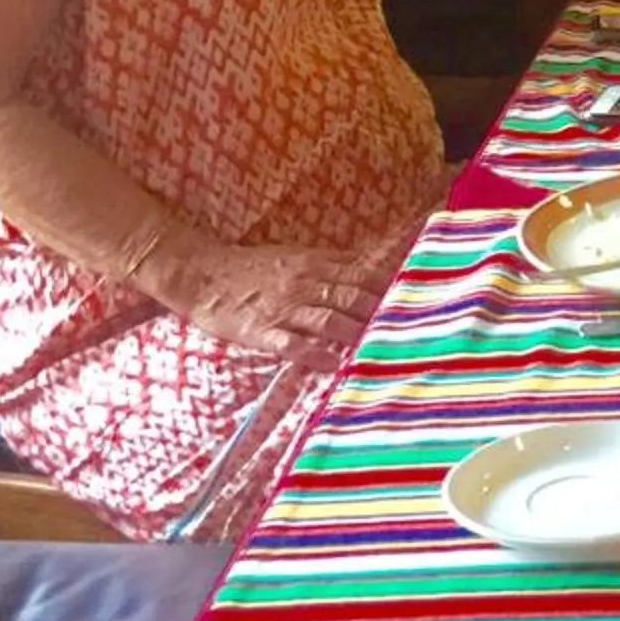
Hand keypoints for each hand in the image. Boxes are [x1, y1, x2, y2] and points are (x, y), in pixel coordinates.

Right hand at [146, 238, 386, 371]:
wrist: (203, 274)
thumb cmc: (252, 267)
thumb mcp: (296, 256)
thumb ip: (332, 264)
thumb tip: (372, 267)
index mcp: (313, 264)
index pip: (360, 274)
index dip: (388, 287)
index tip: (415, 299)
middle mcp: (303, 284)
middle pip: (350, 296)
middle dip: (379, 312)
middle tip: (408, 329)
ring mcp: (282, 308)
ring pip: (326, 319)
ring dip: (355, 332)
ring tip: (379, 347)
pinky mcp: (261, 330)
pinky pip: (291, 344)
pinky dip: (313, 354)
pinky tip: (332, 364)